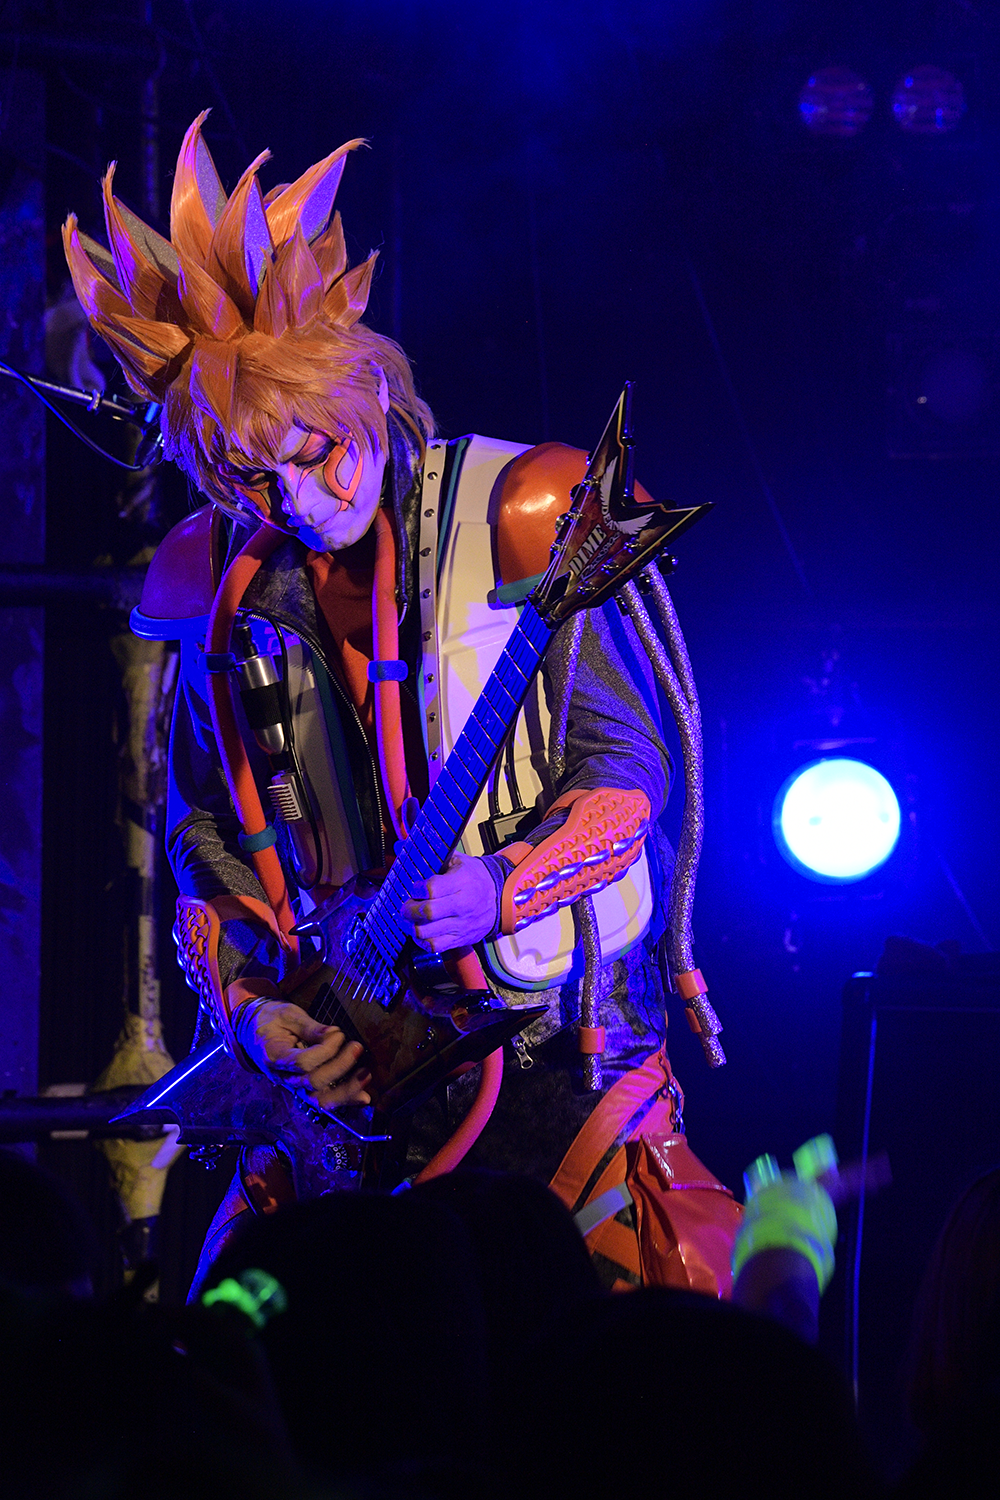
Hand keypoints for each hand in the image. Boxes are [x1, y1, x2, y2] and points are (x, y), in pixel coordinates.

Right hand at [235, 1000, 370, 1107]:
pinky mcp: (304, 1088)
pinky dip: (344, 1099)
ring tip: (366, 1075)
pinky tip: (363, 1097)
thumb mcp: (288, 1015)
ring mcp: (293, 1085)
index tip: (338, 1034)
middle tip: (357, 1047)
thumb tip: (334, 1034)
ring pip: (320, 1099)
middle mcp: (283, 1077)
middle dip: (340, 1066)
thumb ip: (311, 1027)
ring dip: (346, 1090)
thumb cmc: (271, 1020)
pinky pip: (323, 1099)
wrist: (253, 1031)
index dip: (325, 1050)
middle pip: (313, 1083)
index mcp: (274, 1056)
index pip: (302, 1062)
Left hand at [400, 852, 497, 952]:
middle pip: (428, 912)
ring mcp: (462, 924)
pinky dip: (422, 941)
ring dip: (411, 926)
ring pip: (427, 932)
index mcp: (463, 881)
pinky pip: (435, 946)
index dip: (416, 888)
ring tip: (410, 918)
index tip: (414, 886)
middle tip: (406, 905)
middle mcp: (463, 904)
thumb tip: (400, 844)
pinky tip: (419, 931)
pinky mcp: (460, 939)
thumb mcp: (457, 860)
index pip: (432, 888)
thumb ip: (430, 854)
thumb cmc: (475, 878)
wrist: (500, 898)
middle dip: (409, 909)